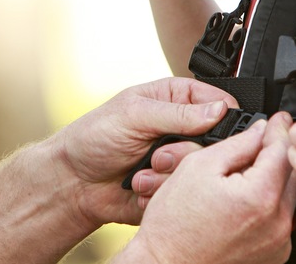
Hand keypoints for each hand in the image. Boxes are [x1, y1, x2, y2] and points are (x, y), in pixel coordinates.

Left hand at [51, 77, 238, 227]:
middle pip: (216, 142)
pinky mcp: (174, 187)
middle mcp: (183, 129)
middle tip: (158, 156)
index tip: (211, 131)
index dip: (221, 117)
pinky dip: (160, 193)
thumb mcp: (134, 115)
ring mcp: (179, 160)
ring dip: (169, 175)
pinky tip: (139, 188)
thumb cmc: (95, 137)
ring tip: (141, 173)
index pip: (218, 102)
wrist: (74, 182)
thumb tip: (218, 109)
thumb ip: (177, 113)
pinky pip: (185, 194)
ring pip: (201, 171)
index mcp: (177, 100)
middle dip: (185, 153)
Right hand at [119, 113, 295, 263]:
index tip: (278, 119)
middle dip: (277, 153)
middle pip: (290, 173)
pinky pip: (280, 219)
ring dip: (273, 179)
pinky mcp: (274, 254)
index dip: (280, 128)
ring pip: (287, 196)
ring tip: (244, 175)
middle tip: (259, 142)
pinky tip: (244, 201)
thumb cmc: (174, 225)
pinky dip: (269, 204)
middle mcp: (276, 222)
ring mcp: (277, 242)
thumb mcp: (198, 167)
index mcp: (260, 196)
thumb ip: (236, 144)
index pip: (283, 150)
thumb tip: (259, 131)